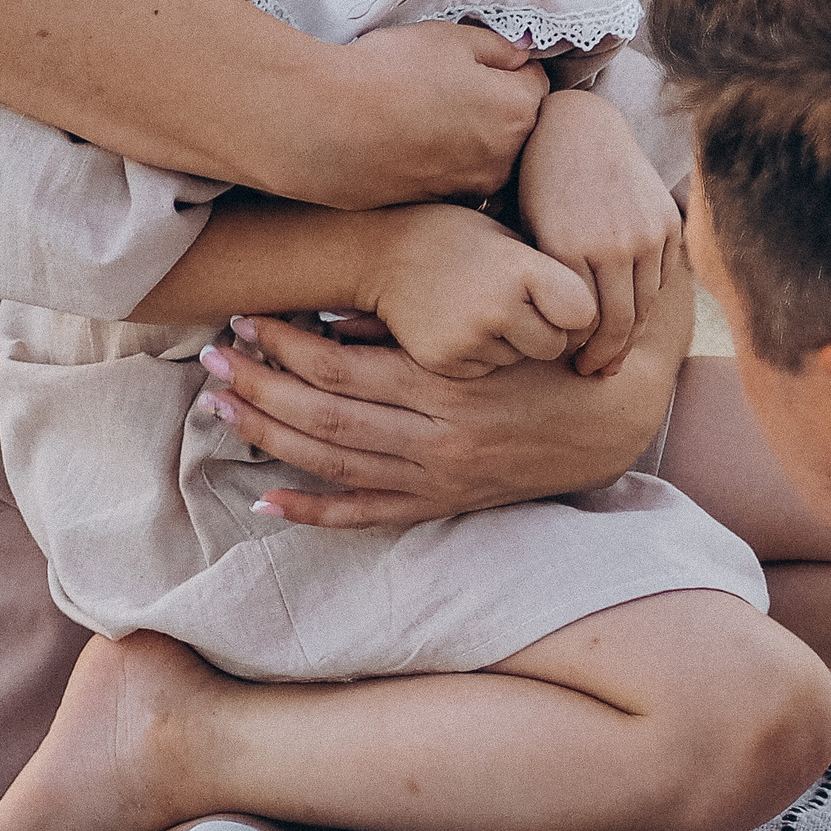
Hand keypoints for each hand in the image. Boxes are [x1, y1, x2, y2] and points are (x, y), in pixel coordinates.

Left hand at [200, 277, 689, 527]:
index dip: (285, 346)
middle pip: (325, 417)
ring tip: (221, 410)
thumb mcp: (499, 327)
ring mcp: (439, 480)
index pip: (342, 369)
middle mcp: (437, 441)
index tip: (245, 320)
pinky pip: (370, 515)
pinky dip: (316, 513)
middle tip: (212, 361)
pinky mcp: (446, 504)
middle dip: (261, 389)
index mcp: (448, 391)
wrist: (619, 419)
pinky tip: (268, 503)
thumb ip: (419, 326)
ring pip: (335, 464)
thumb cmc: (556, 356)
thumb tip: (337, 314)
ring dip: (272, 439)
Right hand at [314, 19, 546, 207]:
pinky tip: (407, 145)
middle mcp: (506, 159)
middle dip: (494, 106)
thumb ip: (497, 47)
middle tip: (445, 86)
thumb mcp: (449, 38)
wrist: (326, 125)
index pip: (536, 82)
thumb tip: (521, 56)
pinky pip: (453, 180)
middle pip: (516, 125)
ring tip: (423, 118)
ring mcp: (471, 189)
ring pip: (486, 157)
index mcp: (519, 111)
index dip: (507, 66)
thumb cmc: (389, 72)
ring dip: (468, 139)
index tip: (476, 59)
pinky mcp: (438, 206)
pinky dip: (440, 165)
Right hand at [363, 202, 597, 381]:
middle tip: (515, 304)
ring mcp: (469, 337)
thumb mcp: (511, 236)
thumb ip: (554, 271)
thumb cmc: (460, 237)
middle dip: (545, 331)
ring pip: (520, 360)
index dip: (575, 308)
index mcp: (523, 268)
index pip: (584, 313)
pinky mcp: (446, 361)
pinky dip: (480, 354)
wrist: (381, 249)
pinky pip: (486, 370)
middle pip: (555, 345)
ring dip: (511, 343)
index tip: (559, 297)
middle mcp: (499, 306)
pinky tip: (459, 323)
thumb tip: (606, 315)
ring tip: (479, 306)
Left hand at [514, 87, 682, 376]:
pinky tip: (633, 310)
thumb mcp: (528, 231)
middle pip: (618, 323)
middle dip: (607, 355)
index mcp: (567, 248)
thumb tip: (560, 339)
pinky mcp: (667, 223)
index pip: (581, 323)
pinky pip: (663, 279)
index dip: (579, 350)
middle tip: (596, 371)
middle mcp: (611, 243)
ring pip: (645, 305)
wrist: (579, 130)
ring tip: (616, 349)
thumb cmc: (541, 184)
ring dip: (632, 334)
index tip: (575, 363)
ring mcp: (645, 233)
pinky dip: (649, 299)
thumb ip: (546, 282)